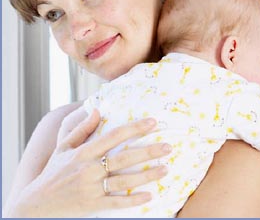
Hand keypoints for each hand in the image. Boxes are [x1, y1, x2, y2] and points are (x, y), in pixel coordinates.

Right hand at [13, 110, 170, 216]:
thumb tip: (97, 109)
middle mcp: (89, 168)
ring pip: (124, 180)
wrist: (36, 204)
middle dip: (148, 151)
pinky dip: (133, 200)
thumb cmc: (53, 172)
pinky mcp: (92, 205)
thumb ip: (81, 128)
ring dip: (147, 175)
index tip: (152, 122)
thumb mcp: (63, 146)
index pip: (114, 136)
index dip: (134, 128)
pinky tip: (150, 195)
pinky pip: (116, 202)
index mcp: (84, 151)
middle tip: (168, 146)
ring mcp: (91, 187)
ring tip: (166, 169)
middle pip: (124, 158)